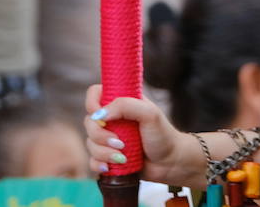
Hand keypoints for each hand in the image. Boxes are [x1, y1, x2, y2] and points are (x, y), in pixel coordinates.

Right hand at [83, 84, 199, 184]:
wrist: (170, 163)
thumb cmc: (163, 135)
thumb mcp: (149, 114)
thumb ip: (125, 106)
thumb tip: (99, 115)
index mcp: (121, 103)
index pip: (95, 93)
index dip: (92, 103)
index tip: (100, 115)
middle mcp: (113, 119)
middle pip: (89, 121)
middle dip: (100, 135)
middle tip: (120, 142)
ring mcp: (109, 138)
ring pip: (90, 143)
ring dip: (103, 152)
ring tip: (123, 156)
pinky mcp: (108, 157)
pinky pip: (92, 160)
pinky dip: (99, 164)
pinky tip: (111, 167)